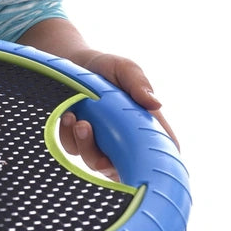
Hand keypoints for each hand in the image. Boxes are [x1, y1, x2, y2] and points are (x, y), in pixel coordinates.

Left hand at [59, 53, 177, 179]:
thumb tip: (155, 104)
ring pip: (95, 161)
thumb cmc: (108, 68)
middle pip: (123, 167)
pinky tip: (68, 117)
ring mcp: (102, 143)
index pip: (161, 153)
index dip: (156, 166)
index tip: (139, 162)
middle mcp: (125, 139)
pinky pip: (73, 149)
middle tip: (88, 127)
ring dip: (84, 144)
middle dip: (105, 159)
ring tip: (77, 120)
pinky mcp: (79, 141)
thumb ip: (139, 84)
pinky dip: (69, 136)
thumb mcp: (125, 69)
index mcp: (144, 125)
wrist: (76, 63)